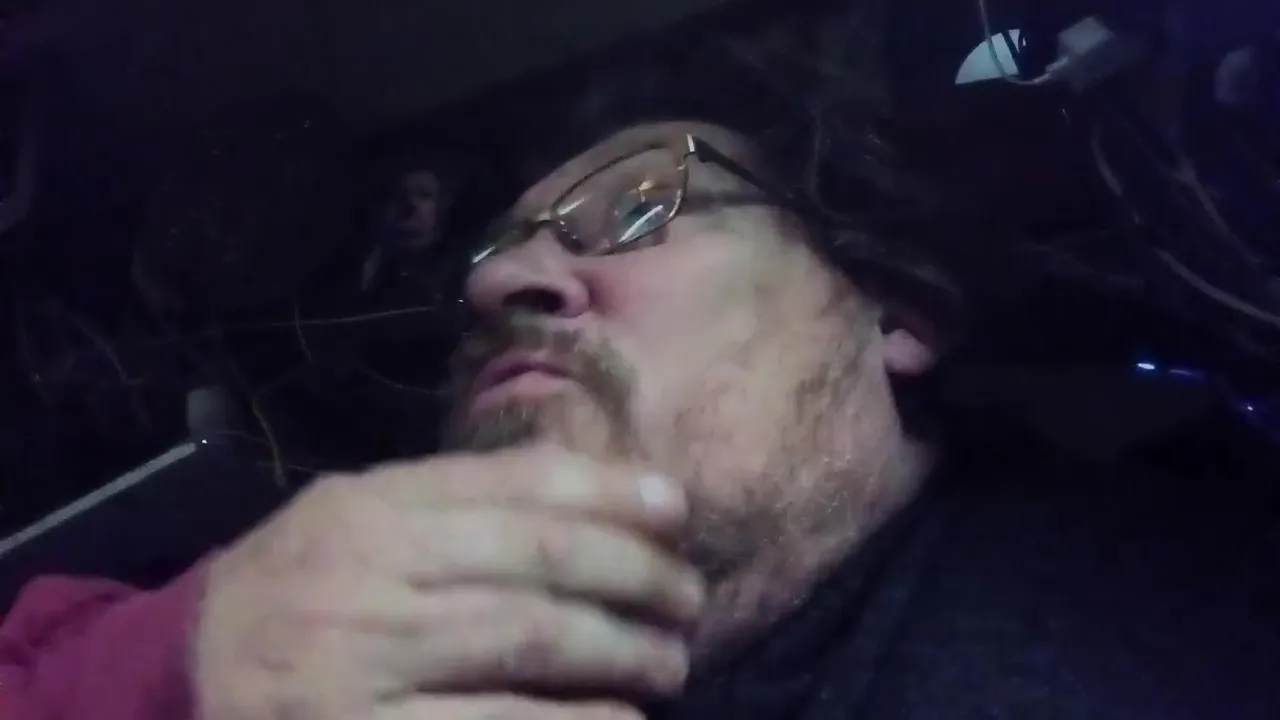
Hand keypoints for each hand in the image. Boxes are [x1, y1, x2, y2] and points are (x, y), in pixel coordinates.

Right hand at [192, 445, 702, 719]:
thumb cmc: (293, 586)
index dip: (608, 492)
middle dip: (636, 579)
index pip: (514, 486)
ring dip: (621, 654)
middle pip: (538, 565)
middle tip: (691, 598)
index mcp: (369, 509)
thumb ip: (451, 499)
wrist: (183, 676)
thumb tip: (587, 489)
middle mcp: (366, 577)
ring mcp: (360, 666)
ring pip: (526, 644)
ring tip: (670, 661)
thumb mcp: (353, 515)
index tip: (676, 507)